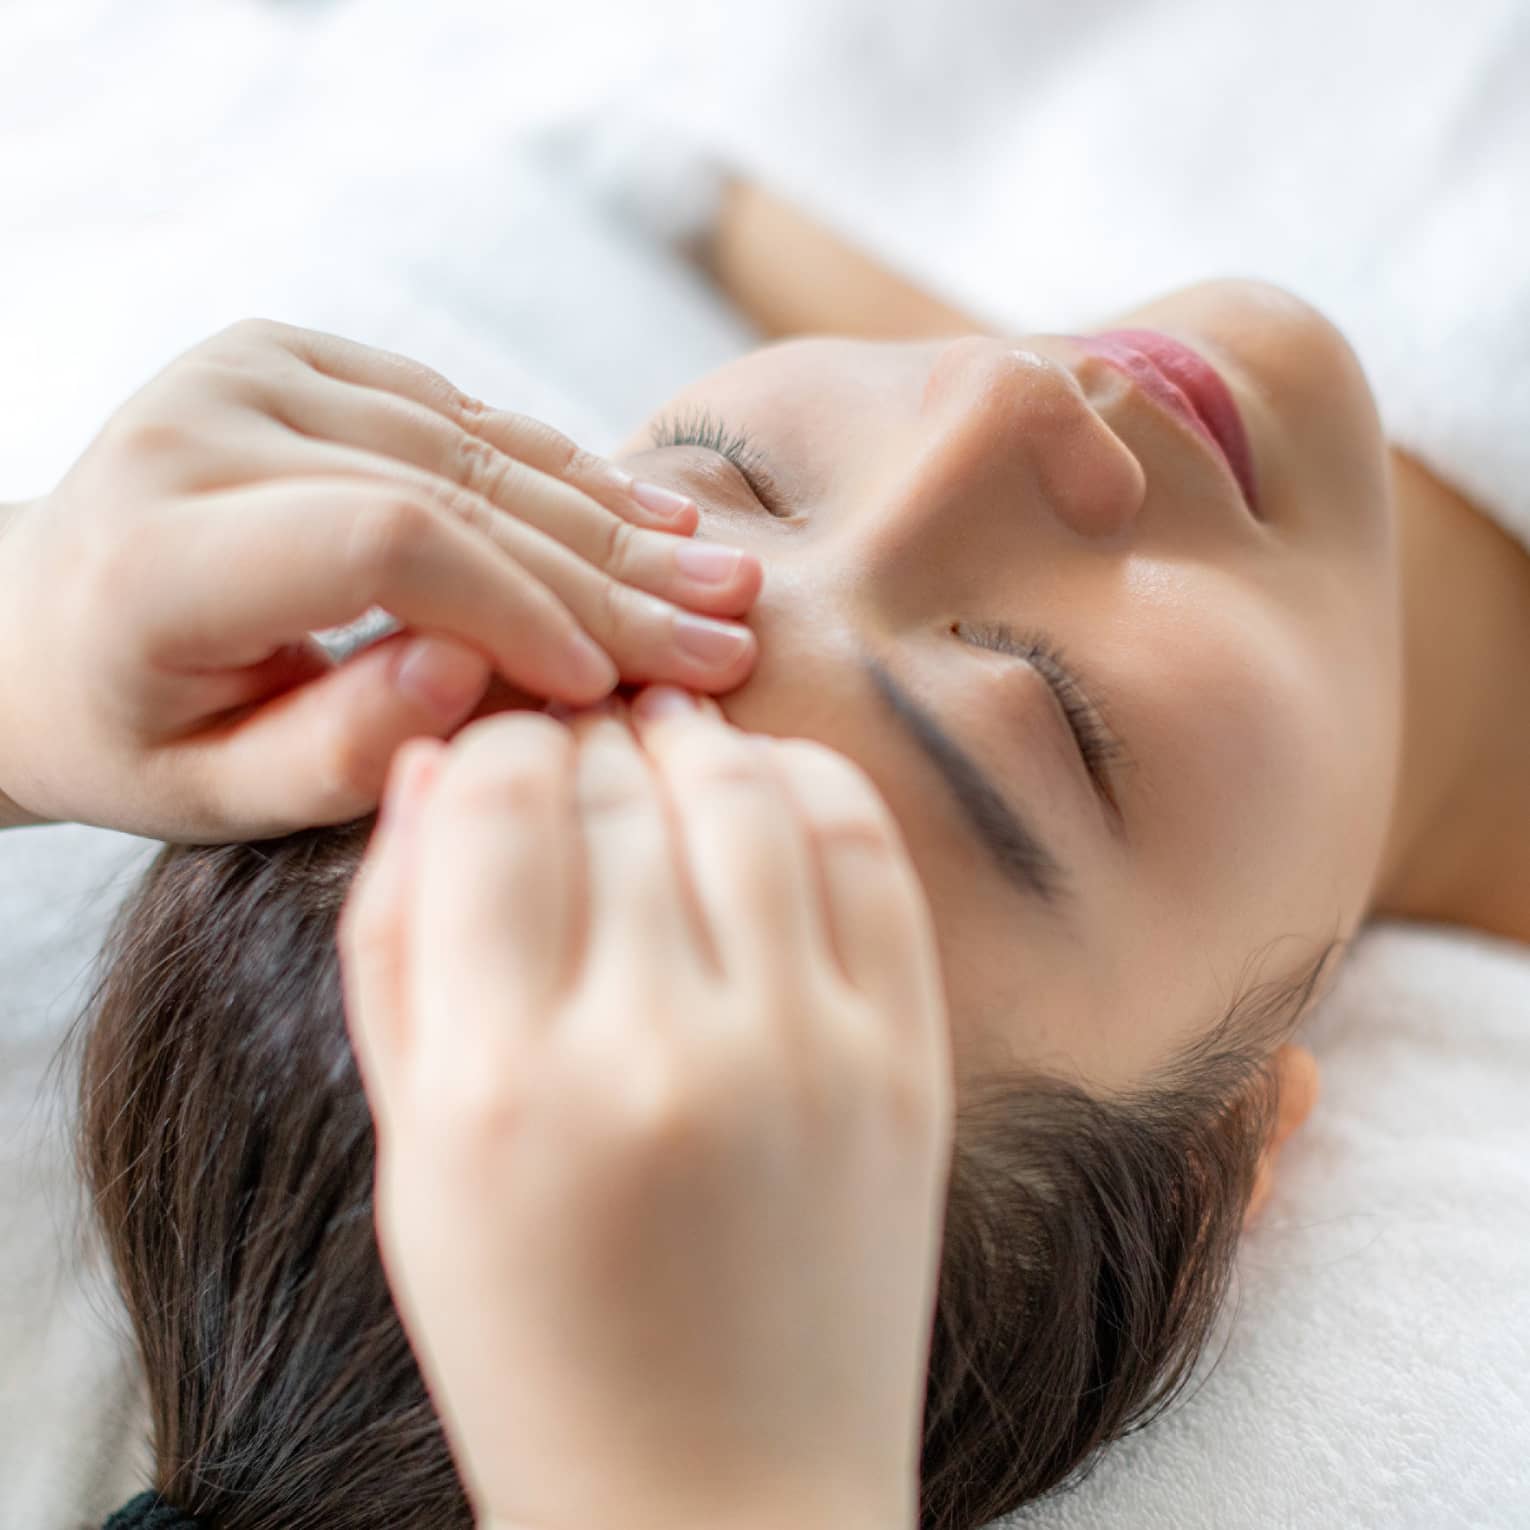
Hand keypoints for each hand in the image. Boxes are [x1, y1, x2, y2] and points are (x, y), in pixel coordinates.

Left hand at [0, 320, 760, 839]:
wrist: (39, 623)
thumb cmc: (135, 733)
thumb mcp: (218, 796)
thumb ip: (342, 750)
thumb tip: (472, 670)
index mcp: (158, 548)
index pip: (383, 546)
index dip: (521, 609)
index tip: (611, 686)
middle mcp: (199, 427)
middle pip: (449, 489)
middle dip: (602, 574)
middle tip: (724, 632)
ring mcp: (249, 371)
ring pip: (475, 444)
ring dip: (609, 519)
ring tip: (717, 575)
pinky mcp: (296, 355)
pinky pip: (461, 413)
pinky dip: (562, 470)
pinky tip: (651, 513)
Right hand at [338, 687, 954, 1529]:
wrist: (721, 1496)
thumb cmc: (534, 1338)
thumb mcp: (412, 1159)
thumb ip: (395, 948)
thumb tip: (427, 768)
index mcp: (503, 1086)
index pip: (492, 800)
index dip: (488, 746)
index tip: (494, 761)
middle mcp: (659, 1050)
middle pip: (617, 781)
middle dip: (580, 737)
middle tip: (573, 744)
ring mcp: (803, 1050)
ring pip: (745, 789)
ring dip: (689, 741)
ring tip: (659, 744)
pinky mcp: (906, 1061)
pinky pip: (867, 851)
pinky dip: (809, 783)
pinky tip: (763, 791)